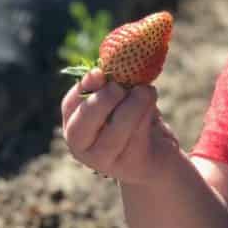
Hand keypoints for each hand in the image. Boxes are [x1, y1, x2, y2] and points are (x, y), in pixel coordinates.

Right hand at [61, 69, 178, 184]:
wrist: (157, 155)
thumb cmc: (134, 119)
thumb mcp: (120, 99)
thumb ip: (113, 84)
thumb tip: (114, 61)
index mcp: (75, 125)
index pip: (70, 106)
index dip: (83, 88)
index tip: (99, 73)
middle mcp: (83, 148)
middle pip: (82, 126)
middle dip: (102, 101)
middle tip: (120, 87)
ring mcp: (104, 161)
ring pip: (113, 134)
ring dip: (132, 107)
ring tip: (146, 91)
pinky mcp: (130, 166)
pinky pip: (136, 138)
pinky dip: (146, 115)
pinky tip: (152, 103)